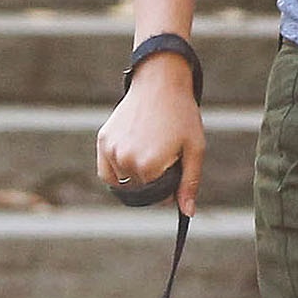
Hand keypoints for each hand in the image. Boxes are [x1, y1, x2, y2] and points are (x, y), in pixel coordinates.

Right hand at [95, 51, 204, 213]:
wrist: (160, 84)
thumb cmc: (182, 116)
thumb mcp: (194, 149)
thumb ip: (189, 183)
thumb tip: (187, 212)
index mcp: (149, 165)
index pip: (158, 195)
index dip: (170, 187)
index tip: (176, 171)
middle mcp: (126, 160)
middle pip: (141, 188)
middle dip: (154, 180)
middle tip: (165, 155)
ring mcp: (111, 150)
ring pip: (123, 181)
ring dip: (136, 175)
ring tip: (151, 148)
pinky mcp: (103, 141)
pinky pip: (107, 171)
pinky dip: (117, 172)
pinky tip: (131, 159)